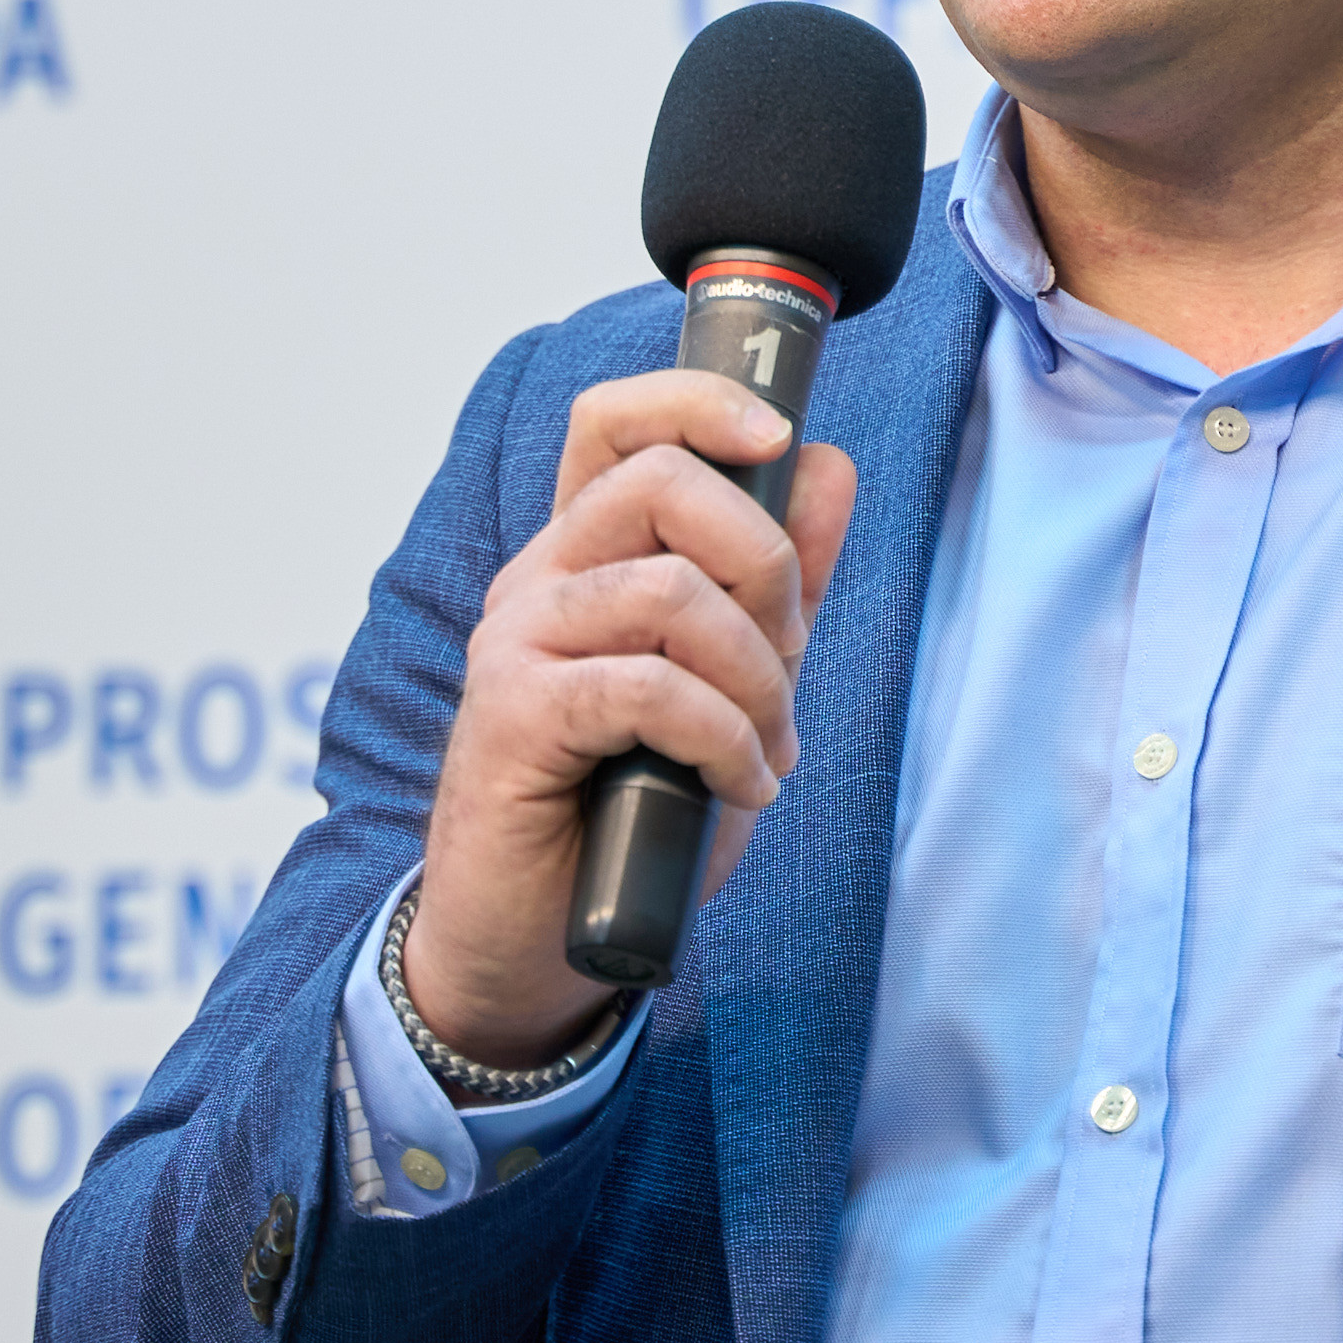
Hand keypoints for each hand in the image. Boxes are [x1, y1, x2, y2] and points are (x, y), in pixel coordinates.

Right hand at [404, 370, 859, 1064]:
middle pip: (660, 481)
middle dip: (765, 562)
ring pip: (670, 591)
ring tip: (766, 748)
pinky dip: (723, 737)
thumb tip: (829, 469)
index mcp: (587, 557)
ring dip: (756, 676)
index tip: (776, 434)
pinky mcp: (513, 714)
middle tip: (789, 654)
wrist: (538, 943)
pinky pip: (649, 687)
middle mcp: (541, 579)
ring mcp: (517, 641)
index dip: (696, 400)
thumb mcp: (735, 686)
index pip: (616, 422)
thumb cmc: (631, 815)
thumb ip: (779, 583)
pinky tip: (739, 784)